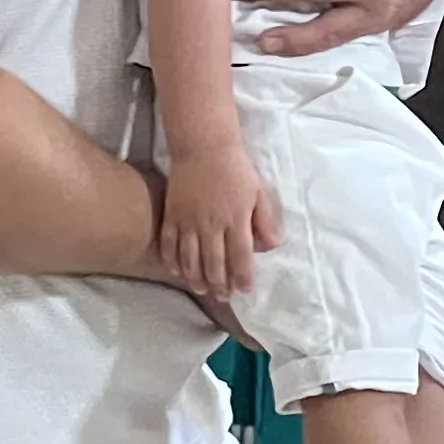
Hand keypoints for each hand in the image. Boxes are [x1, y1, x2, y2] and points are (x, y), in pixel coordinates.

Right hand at [160, 147, 277, 302]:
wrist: (203, 147)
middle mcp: (212, 225)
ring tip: (201, 289)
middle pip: (215, 263)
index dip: (243, 277)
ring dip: (196, 278)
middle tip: (224, 296)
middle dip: (220, 284)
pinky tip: (176, 271)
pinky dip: (171, 261)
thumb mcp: (258, 191)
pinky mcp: (172, 215)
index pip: (241, 257)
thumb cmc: (235, 168)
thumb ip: (266, 220)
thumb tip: (274, 245)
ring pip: (190, 259)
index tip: (245, 290)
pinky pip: (169, 244)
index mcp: (236, 219)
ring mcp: (189, 222)